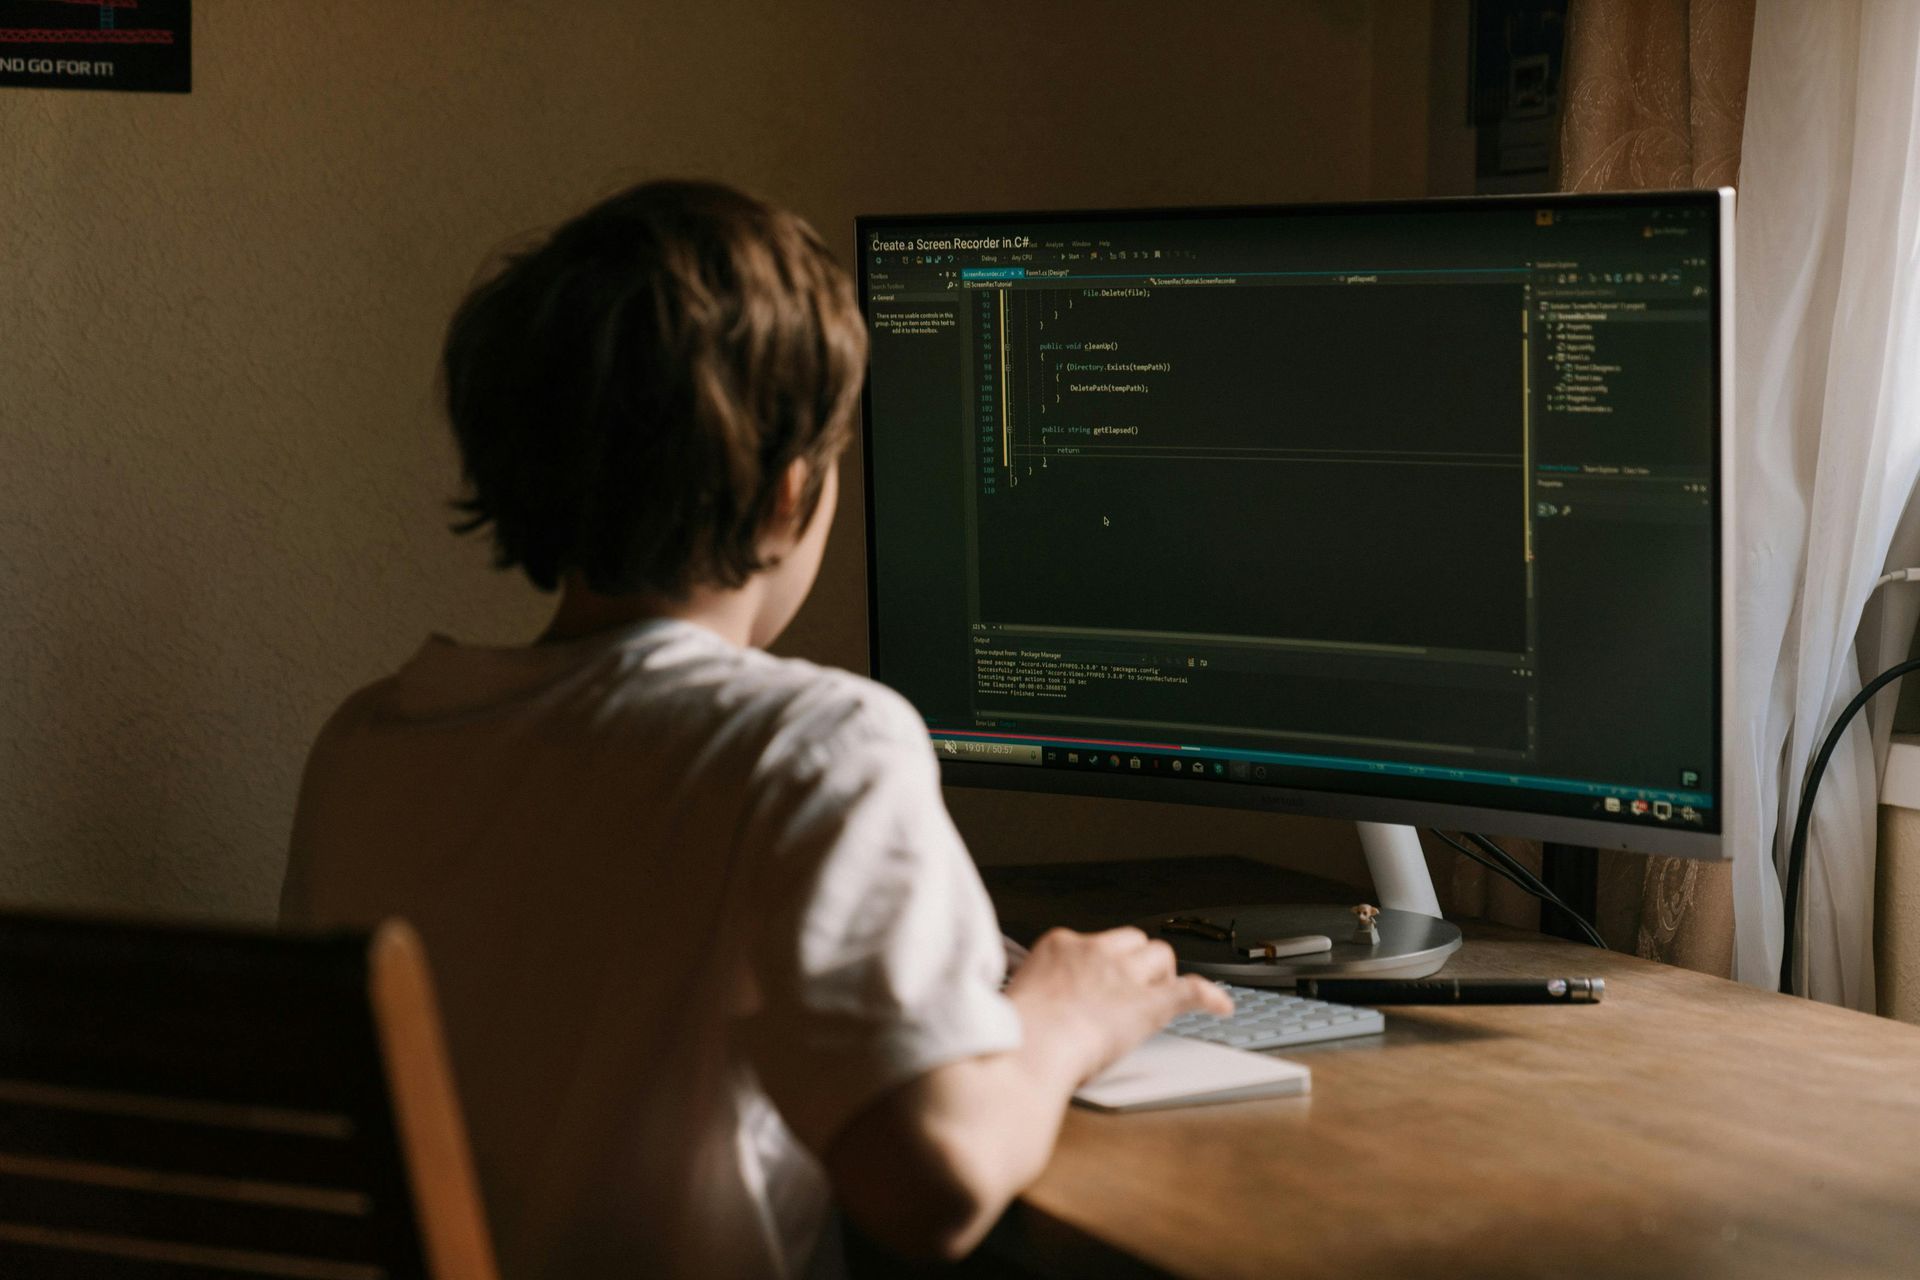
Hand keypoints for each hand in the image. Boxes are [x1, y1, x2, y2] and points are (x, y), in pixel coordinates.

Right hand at [1003, 926, 1233, 1085]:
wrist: (1026, 1051)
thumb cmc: (1013, 1036)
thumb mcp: (1014, 999)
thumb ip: (1035, 994)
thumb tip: (1037, 1011)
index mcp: (1059, 946)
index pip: (1092, 941)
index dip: (1101, 964)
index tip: (1098, 983)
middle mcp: (1094, 951)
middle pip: (1132, 940)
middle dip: (1137, 962)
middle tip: (1132, 989)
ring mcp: (1124, 975)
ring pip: (1160, 954)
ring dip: (1162, 975)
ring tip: (1159, 995)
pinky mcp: (1148, 1004)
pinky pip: (1191, 990)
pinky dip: (1209, 996)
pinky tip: (1221, 1005)